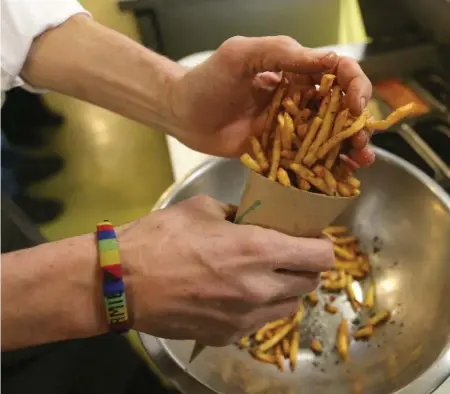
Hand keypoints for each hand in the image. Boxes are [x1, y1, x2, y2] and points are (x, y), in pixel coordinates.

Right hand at [118, 196, 332, 345]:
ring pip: (290, 306)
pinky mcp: (228, 336)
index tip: (311, 238)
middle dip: (305, 266)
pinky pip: (260, 323)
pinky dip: (260, 308)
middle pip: (310, 282)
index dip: (322, 245)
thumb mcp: (204, 209)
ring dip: (286, 289)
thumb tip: (255, 219)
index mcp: (258, 249)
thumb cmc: (162, 237)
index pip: (321, 256)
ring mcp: (246, 318)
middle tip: (287, 253)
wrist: (122, 282)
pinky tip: (238, 295)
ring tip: (265, 275)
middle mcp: (261, 288)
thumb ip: (239, 214)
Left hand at [171, 35, 373, 166]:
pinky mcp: (278, 150)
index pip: (336, 73)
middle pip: (339, 108)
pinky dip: (325, 165)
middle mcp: (297, 98)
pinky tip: (340, 174)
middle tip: (362, 140)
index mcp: (295, 71)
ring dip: (349, 146)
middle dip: (357, 123)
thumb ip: (282, 53)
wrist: (183, 113)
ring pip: (328, 135)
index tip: (355, 105)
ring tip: (360, 159)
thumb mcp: (242, 55)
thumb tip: (328, 60)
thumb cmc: (208, 80)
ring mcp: (289, 126)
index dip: (354, 86)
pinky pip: (306, 157)